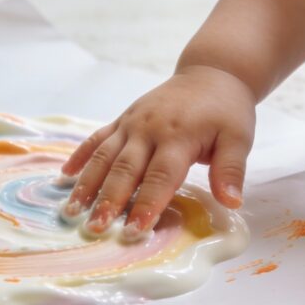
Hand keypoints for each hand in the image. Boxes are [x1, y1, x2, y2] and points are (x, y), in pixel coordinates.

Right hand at [60, 65, 256, 239]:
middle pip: (125, 169)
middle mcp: (148, 129)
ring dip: (87, 184)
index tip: (134, 232)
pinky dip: (80, 156)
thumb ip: (231, 170)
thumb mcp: (238, 138)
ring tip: (72, 210)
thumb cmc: (226, 111)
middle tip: (94, 229)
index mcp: (178, 136)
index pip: (160, 177)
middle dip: (109, 201)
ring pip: (104, 155)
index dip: (147, 205)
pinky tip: (65, 176)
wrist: (211, 73)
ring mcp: (132, 122)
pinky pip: (97, 138)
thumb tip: (231, 202)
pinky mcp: (123, 119)